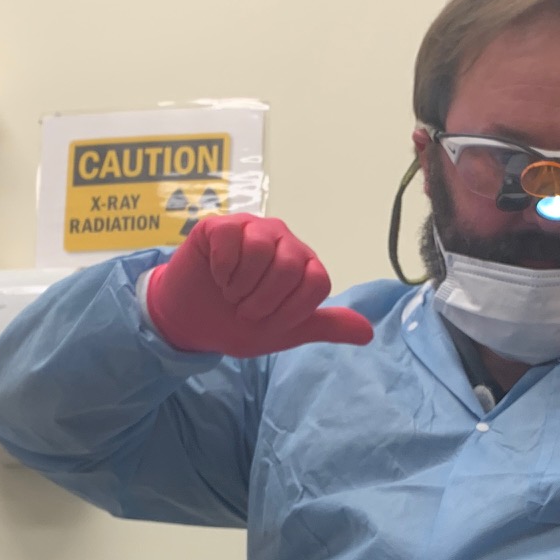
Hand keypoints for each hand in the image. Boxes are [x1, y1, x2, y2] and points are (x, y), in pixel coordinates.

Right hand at [145, 214, 372, 357]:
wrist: (192, 321)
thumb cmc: (238, 322)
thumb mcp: (285, 332)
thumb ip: (325, 326)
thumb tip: (368, 334)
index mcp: (304, 264)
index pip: (317, 282)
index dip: (291, 311)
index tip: (270, 322)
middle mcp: (283, 240)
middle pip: (290, 267)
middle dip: (262, 301)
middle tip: (244, 308)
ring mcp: (252, 228)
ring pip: (261, 251)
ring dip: (240, 285)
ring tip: (230, 292)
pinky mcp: (221, 225)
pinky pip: (230, 241)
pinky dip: (221, 269)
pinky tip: (215, 274)